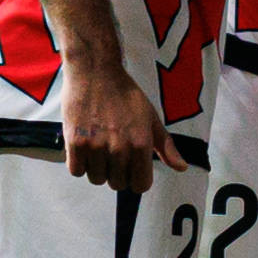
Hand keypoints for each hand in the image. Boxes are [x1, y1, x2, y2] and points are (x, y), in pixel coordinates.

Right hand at [54, 53, 167, 195]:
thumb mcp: (151, 118)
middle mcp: (119, 148)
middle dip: (116, 173)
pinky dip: (79, 163)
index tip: (130, 169)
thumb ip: (166, 146)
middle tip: (112, 152)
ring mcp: (96, 146)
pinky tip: (84, 147)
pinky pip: (77, 171)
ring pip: (96, 179)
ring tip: (98, 147)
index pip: (140, 185)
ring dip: (97, 168)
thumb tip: (182, 168)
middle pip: (117, 184)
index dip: (136, 179)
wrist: (95, 72)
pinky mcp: (75, 143)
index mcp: (141, 144)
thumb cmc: (125, 94)